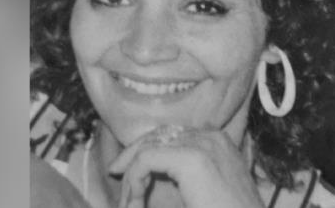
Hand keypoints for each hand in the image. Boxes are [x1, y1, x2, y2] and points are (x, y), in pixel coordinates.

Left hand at [108, 125, 264, 207]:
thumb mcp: (206, 191)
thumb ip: (187, 178)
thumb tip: (154, 174)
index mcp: (218, 141)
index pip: (172, 133)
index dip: (147, 148)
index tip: (128, 170)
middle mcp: (211, 136)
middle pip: (159, 134)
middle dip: (133, 153)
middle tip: (116, 171)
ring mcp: (203, 144)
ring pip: (149, 146)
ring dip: (132, 173)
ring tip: (127, 199)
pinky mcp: (191, 158)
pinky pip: (146, 159)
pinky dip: (134, 179)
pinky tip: (134, 201)